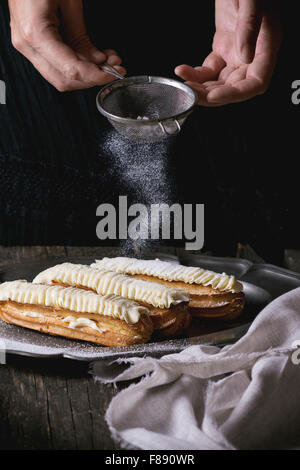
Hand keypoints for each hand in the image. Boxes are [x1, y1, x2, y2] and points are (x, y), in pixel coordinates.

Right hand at [8, 0, 125, 90]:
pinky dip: (76, 64)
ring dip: (86, 73)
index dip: (95, 76)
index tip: (112, 74)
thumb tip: (97, 59)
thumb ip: (81, 35)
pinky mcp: (31, 44)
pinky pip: (55, 64)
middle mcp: (27, 44)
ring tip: (107, 61)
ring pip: (60, 77)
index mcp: (35, 33)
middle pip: (63, 80)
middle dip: (91, 78)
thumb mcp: (69, 1)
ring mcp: (26, 45)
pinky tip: (94, 57)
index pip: (70, 70)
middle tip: (113, 70)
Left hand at [175, 0, 281, 105]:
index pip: (256, 82)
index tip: (214, 96)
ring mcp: (238, 52)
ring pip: (220, 82)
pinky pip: (210, 69)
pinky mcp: (224, 48)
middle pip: (235, 87)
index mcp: (267, 44)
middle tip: (191, 94)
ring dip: (201, 88)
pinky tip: (183, 70)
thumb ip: (249, 26)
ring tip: (185, 86)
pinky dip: (195, 74)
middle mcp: (254, 53)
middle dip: (212, 95)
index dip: (235, 94)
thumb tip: (244, 55)